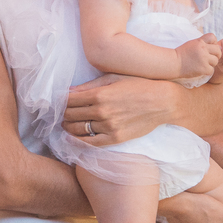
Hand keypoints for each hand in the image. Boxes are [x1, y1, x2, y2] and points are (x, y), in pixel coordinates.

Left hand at [63, 73, 177, 144]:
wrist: (163, 102)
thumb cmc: (139, 85)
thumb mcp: (114, 78)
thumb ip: (90, 85)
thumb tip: (69, 91)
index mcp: (100, 94)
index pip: (70, 100)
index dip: (61, 100)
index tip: (59, 101)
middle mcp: (102, 112)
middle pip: (70, 115)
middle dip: (63, 113)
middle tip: (61, 113)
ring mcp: (109, 127)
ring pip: (77, 130)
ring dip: (67, 127)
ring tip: (65, 124)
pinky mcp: (116, 138)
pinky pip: (90, 143)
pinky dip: (78, 141)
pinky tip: (73, 137)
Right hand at [176, 33, 220, 80]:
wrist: (173, 63)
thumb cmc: (182, 54)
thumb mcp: (191, 43)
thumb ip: (202, 42)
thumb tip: (214, 44)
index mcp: (199, 42)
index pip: (213, 37)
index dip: (213, 42)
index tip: (210, 47)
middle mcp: (203, 49)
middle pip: (218, 50)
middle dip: (215, 54)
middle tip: (210, 58)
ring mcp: (204, 59)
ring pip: (216, 61)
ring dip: (211, 63)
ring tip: (204, 64)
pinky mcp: (203, 68)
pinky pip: (212, 70)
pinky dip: (207, 71)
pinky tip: (201, 70)